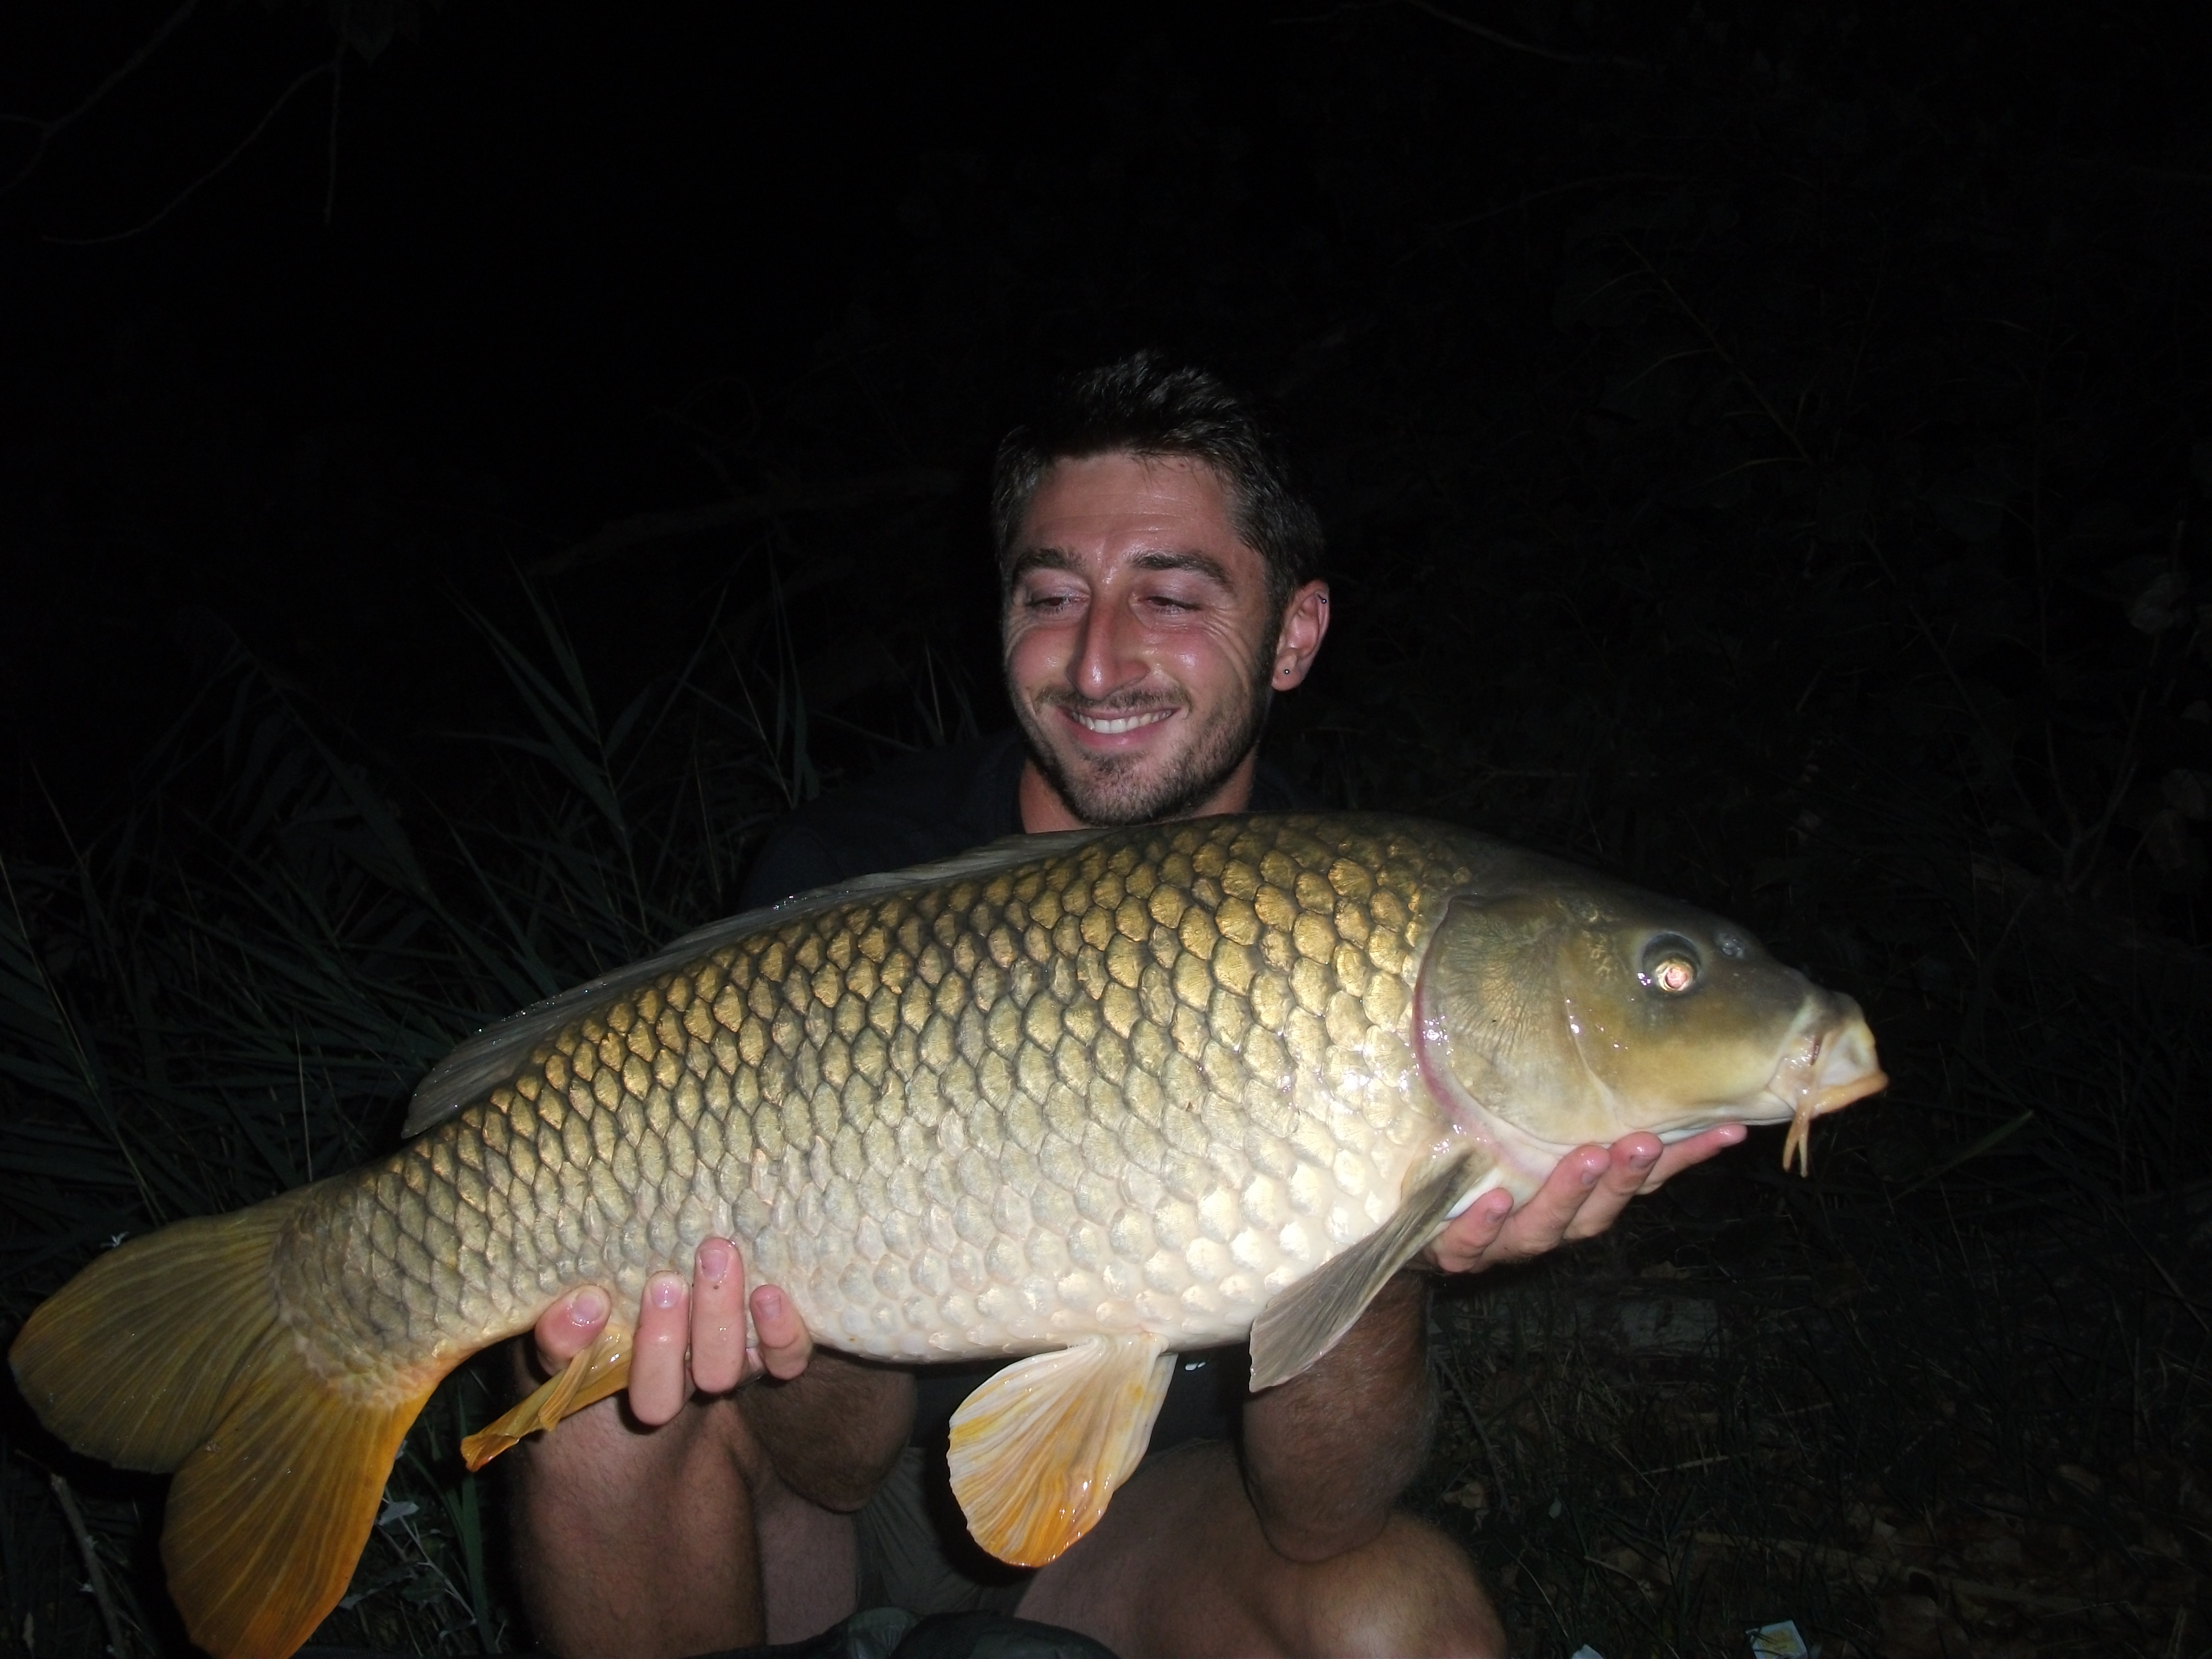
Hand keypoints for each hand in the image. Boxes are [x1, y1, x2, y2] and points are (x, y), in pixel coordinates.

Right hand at [531, 1237, 812, 1425]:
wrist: (696, 1267)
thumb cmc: (629, 1300)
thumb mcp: (584, 1318)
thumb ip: (567, 1327)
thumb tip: (582, 1305)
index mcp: (629, 1379)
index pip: (606, 1387)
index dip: (596, 1355)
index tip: (592, 1301)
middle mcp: (682, 1382)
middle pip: (667, 1392)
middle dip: (663, 1341)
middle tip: (662, 1282)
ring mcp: (731, 1365)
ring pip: (724, 1368)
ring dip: (716, 1317)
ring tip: (715, 1255)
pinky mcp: (776, 1348)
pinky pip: (785, 1357)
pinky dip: (779, 1332)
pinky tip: (768, 1294)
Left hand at [1421, 1125, 1744, 1275]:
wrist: (1413, 1227)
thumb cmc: (1486, 1165)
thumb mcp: (1531, 1131)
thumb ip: (1572, 1105)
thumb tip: (1619, 1045)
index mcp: (1582, 1198)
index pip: (1642, 1180)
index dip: (1687, 1158)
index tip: (1728, 1130)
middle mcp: (1553, 1224)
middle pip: (1599, 1209)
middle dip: (1623, 1177)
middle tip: (1643, 1142)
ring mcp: (1506, 1241)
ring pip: (1545, 1227)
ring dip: (1568, 1193)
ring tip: (1586, 1158)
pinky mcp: (1456, 1249)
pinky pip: (1471, 1242)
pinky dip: (1485, 1224)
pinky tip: (1496, 1200)